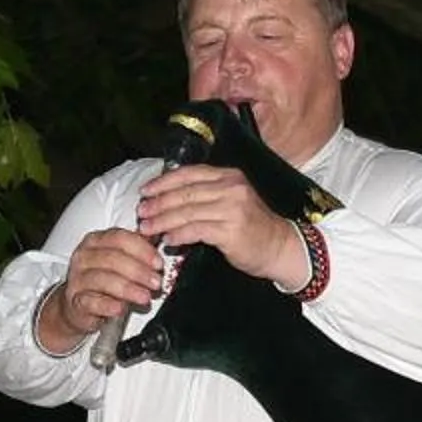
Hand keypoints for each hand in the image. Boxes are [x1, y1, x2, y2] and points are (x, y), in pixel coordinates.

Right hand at [38, 227, 167, 354]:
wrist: (78, 306)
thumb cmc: (103, 281)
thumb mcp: (119, 261)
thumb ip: (136, 250)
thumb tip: (159, 237)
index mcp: (95, 241)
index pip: (119, 238)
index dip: (142, 250)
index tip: (158, 264)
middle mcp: (84, 257)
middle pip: (112, 258)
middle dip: (139, 271)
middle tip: (156, 282)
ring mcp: (77, 279)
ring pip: (103, 280)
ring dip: (128, 289)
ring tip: (145, 297)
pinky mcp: (76, 301)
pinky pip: (91, 302)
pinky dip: (108, 305)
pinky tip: (121, 308)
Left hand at [137, 165, 308, 287]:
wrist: (280, 248)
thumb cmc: (252, 228)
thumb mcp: (231, 201)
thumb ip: (206, 195)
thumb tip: (169, 199)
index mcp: (229, 176)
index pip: (189, 174)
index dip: (163, 182)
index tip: (145, 191)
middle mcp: (231, 188)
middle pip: (185, 192)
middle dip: (158, 203)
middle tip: (141, 212)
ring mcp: (232, 209)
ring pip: (187, 211)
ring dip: (163, 220)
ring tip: (147, 228)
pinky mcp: (231, 231)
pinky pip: (196, 230)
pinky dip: (179, 234)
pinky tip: (168, 239)